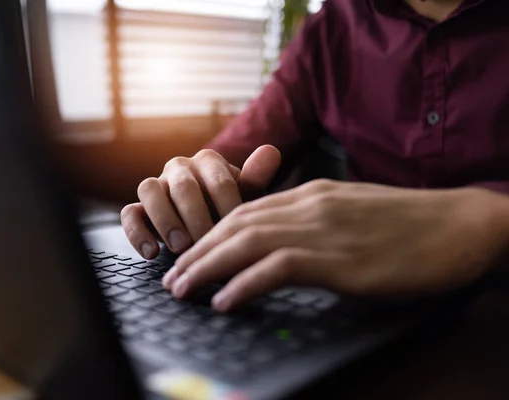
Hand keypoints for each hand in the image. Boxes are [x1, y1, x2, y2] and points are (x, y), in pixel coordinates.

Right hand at [121, 146, 280, 258]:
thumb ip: (256, 178)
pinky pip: (130, 213)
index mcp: (208, 161)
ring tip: (180, 247)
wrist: (209, 220)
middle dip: (195, 216)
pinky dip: (137, 233)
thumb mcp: (247, 198)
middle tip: (204, 242)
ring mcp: (156, 185)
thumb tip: (272, 151)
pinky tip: (151, 253)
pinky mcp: (138, 207)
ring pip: (150, 190)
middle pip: (183, 186)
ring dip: (165, 220)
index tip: (235, 231)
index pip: (218, 180)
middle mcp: (179, 168)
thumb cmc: (230, 209)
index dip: (227, 206)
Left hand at [163, 180, 508, 311]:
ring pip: (246, 241)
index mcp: (312, 193)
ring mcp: (324, 229)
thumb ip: (315, 221)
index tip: (188, 255)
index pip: (245, 210)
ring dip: (207, 267)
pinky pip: (278, 267)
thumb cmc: (410, 224)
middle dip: (196, 251)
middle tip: (172, 277)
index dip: (209, 234)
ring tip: (182, 289)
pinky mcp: (341, 259)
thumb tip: (285, 245)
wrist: (460, 224)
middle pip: (235, 224)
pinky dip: (244, 283)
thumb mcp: (351, 213)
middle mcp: (310, 205)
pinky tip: (224, 300)